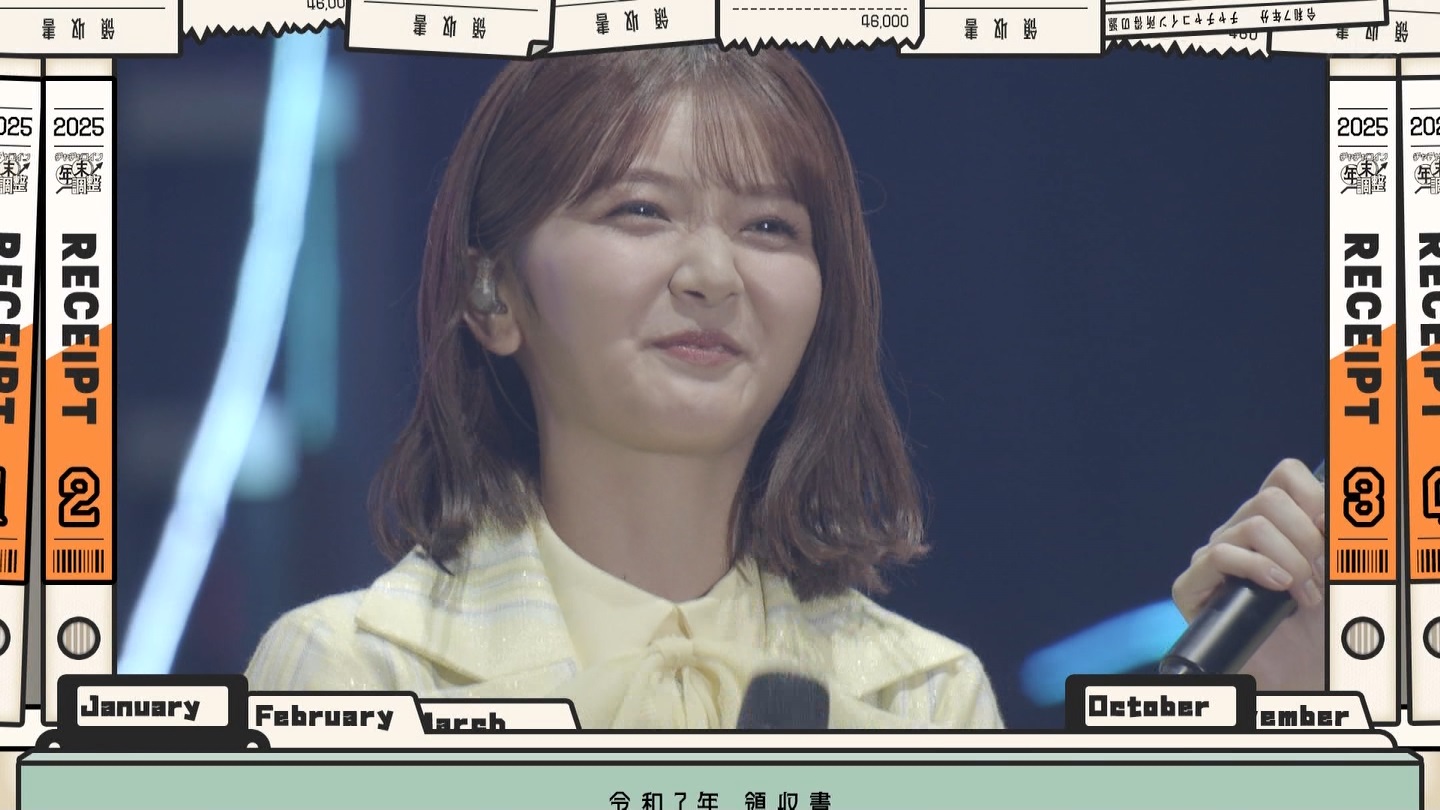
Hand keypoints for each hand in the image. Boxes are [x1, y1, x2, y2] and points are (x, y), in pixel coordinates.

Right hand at [1172, 458, 1324, 690]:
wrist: (1298, 678)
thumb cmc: (1321, 629)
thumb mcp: (1339, 574)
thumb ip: (1335, 538)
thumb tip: (1330, 513)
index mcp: (1273, 523)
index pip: (1285, 475)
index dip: (1314, 496)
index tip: (1334, 533)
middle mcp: (1239, 533)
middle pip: (1270, 498)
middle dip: (1307, 537)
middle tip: (1322, 575)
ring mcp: (1213, 558)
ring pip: (1252, 524)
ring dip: (1290, 559)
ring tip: (1304, 594)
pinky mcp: (1192, 586)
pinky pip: (1219, 555)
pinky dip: (1257, 568)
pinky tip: (1280, 589)